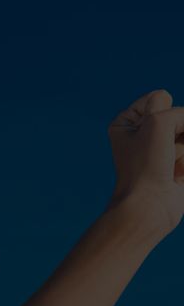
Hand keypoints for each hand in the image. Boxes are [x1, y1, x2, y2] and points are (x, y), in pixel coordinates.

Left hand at [106, 88, 183, 238]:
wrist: (149, 207)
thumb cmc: (146, 164)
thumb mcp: (159, 121)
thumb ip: (181, 111)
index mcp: (127, 123)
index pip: (161, 98)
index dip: (162, 114)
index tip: (148, 137)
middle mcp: (142, 136)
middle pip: (178, 117)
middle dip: (177, 134)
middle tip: (162, 154)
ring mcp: (161, 152)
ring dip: (183, 150)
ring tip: (169, 167)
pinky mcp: (177, 166)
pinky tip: (176, 177)